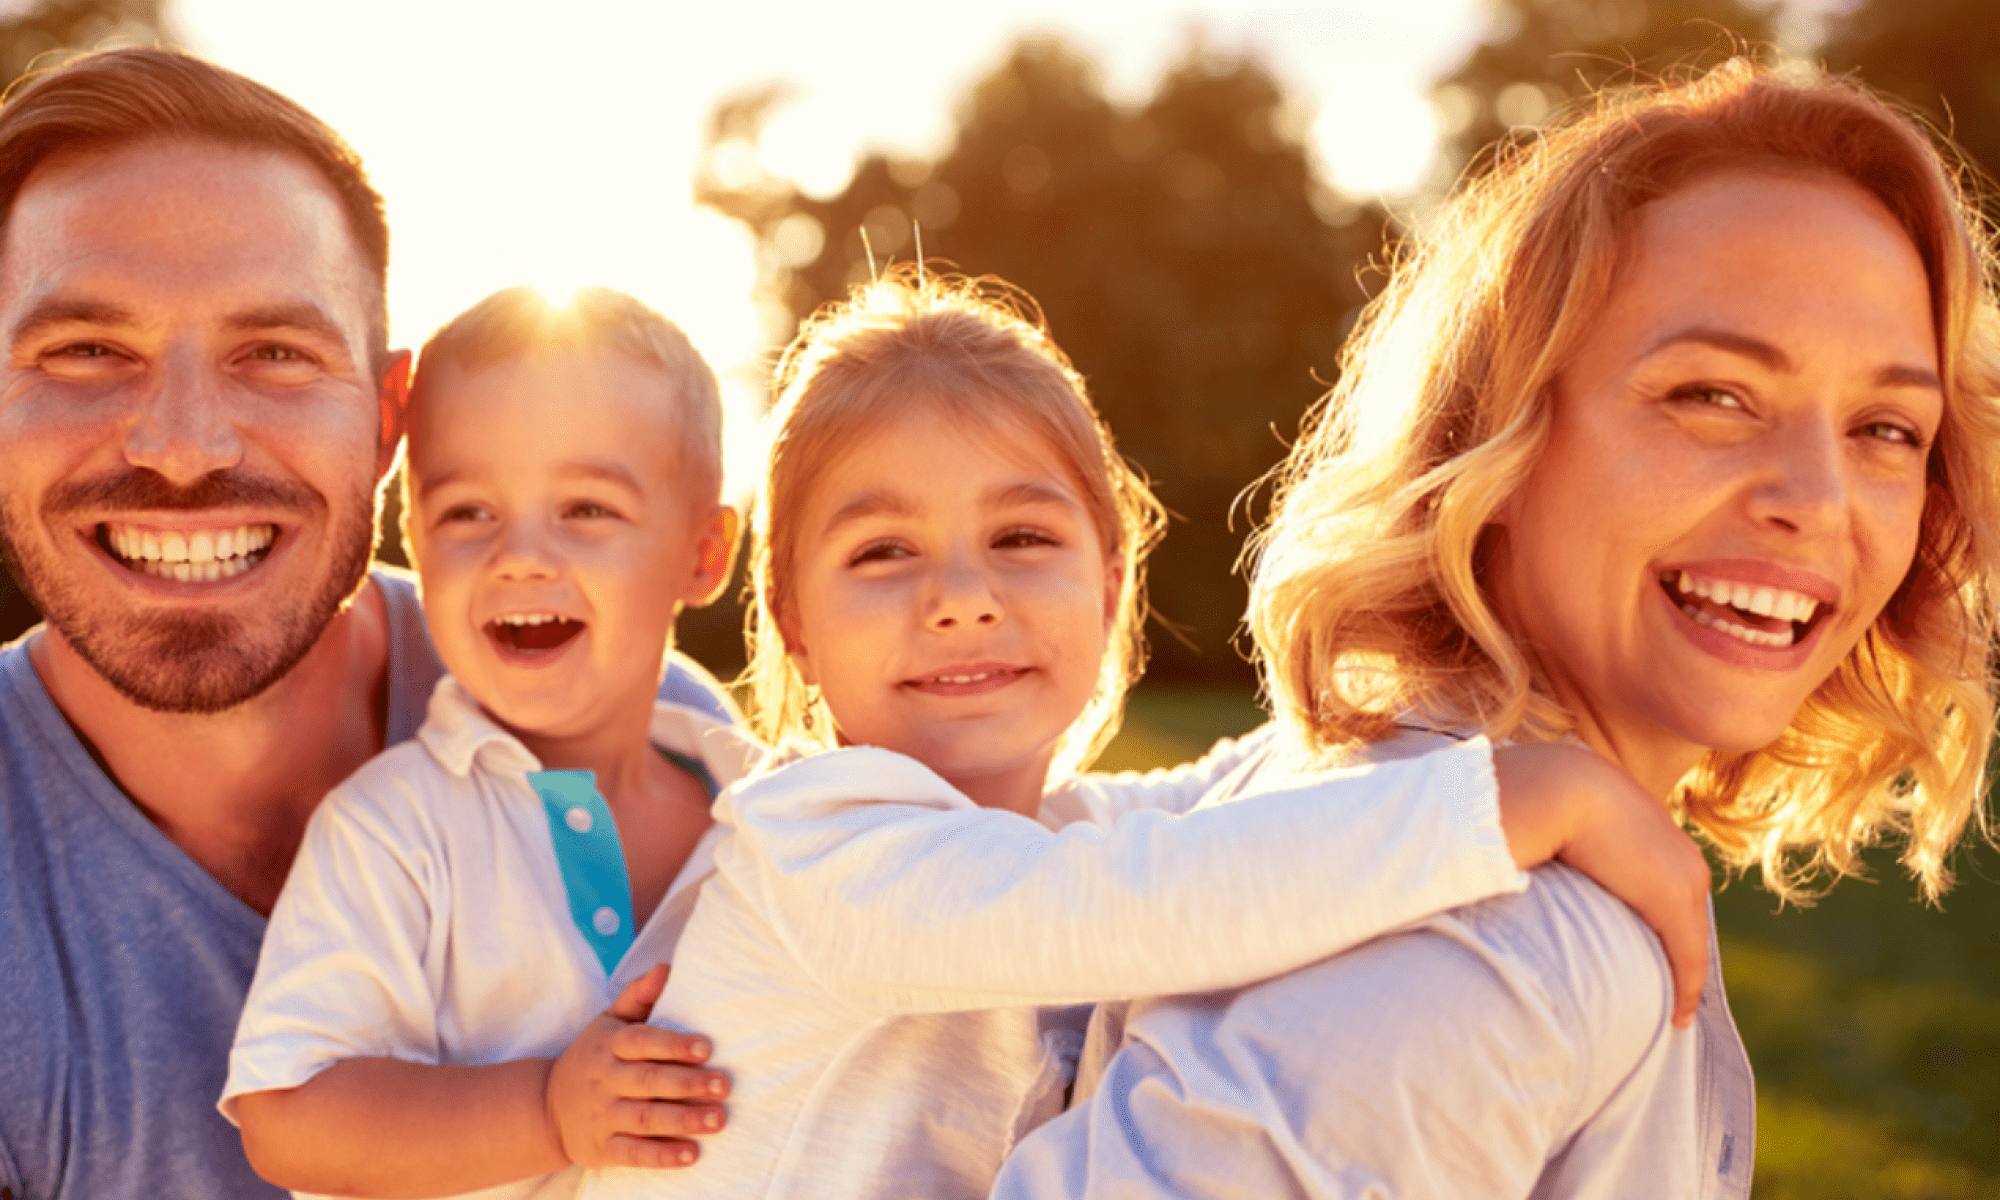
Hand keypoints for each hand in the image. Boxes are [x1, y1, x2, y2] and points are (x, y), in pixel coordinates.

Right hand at [544, 963, 731, 1168]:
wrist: (546, 1107)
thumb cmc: (594, 1057)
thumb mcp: (608, 1023)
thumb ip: (638, 995)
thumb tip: (667, 967)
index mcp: (608, 1045)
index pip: (641, 1042)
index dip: (673, 1045)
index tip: (706, 1048)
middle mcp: (604, 1080)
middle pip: (648, 1082)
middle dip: (687, 1084)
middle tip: (724, 1085)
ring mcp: (602, 1116)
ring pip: (644, 1119)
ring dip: (683, 1120)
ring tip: (719, 1119)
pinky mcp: (602, 1149)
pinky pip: (633, 1153)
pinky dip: (662, 1155)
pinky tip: (691, 1154)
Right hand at [1493, 744, 1712, 1027]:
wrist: (1559, 788)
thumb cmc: (1544, 798)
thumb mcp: (1565, 819)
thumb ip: (1566, 840)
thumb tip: (1537, 855)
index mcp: (1656, 832)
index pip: (1666, 884)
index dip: (1657, 920)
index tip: (1646, 950)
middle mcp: (1681, 857)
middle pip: (1688, 918)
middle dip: (1680, 953)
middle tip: (1666, 992)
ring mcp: (1683, 880)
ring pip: (1691, 942)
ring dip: (1684, 978)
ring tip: (1672, 1010)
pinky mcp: (1674, 905)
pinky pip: (1688, 959)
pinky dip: (1686, 990)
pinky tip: (1679, 1017)